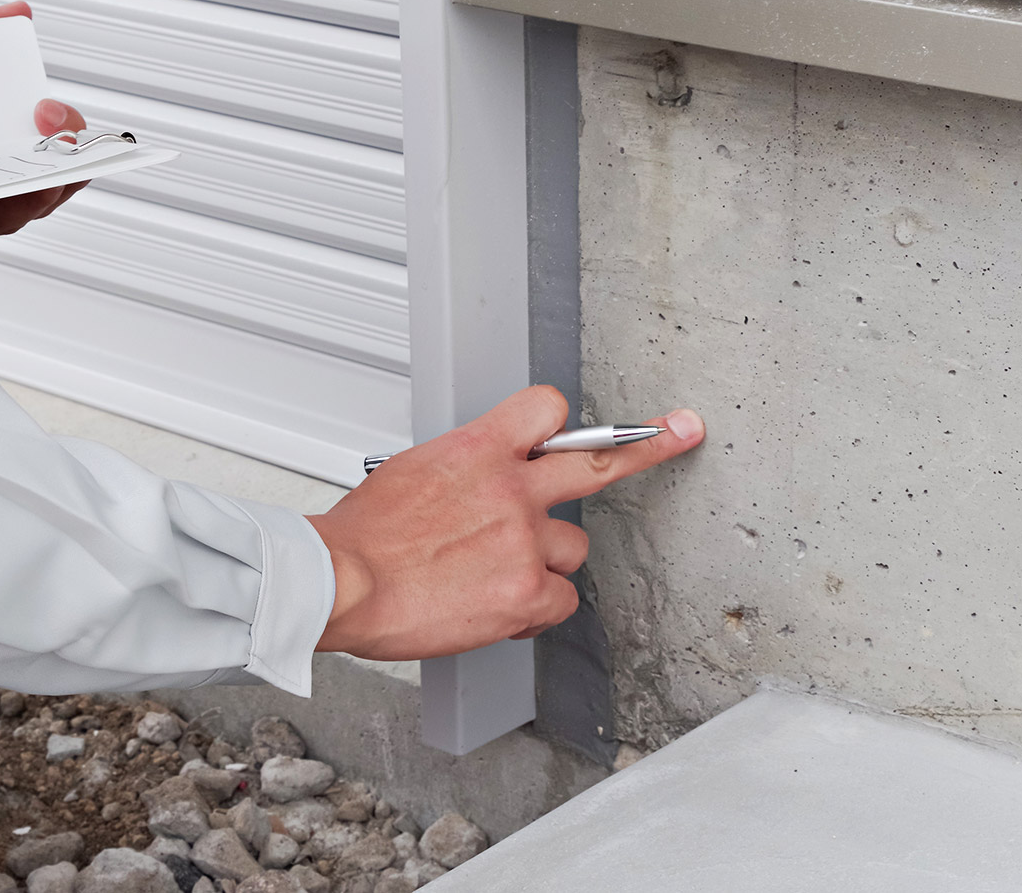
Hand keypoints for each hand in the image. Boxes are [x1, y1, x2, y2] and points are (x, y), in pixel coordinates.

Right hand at [310, 386, 705, 660]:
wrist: (342, 582)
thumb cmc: (363, 538)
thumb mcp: (410, 474)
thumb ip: (462, 472)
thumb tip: (477, 486)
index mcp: (477, 450)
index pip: (546, 412)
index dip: (560, 423)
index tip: (580, 425)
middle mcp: (510, 487)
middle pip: (596, 460)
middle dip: (647, 445)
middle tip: (679, 432)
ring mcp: (524, 539)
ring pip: (571, 548)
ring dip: (544, 562)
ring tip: (493, 575)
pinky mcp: (526, 591)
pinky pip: (559, 600)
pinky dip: (534, 608)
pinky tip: (497, 609)